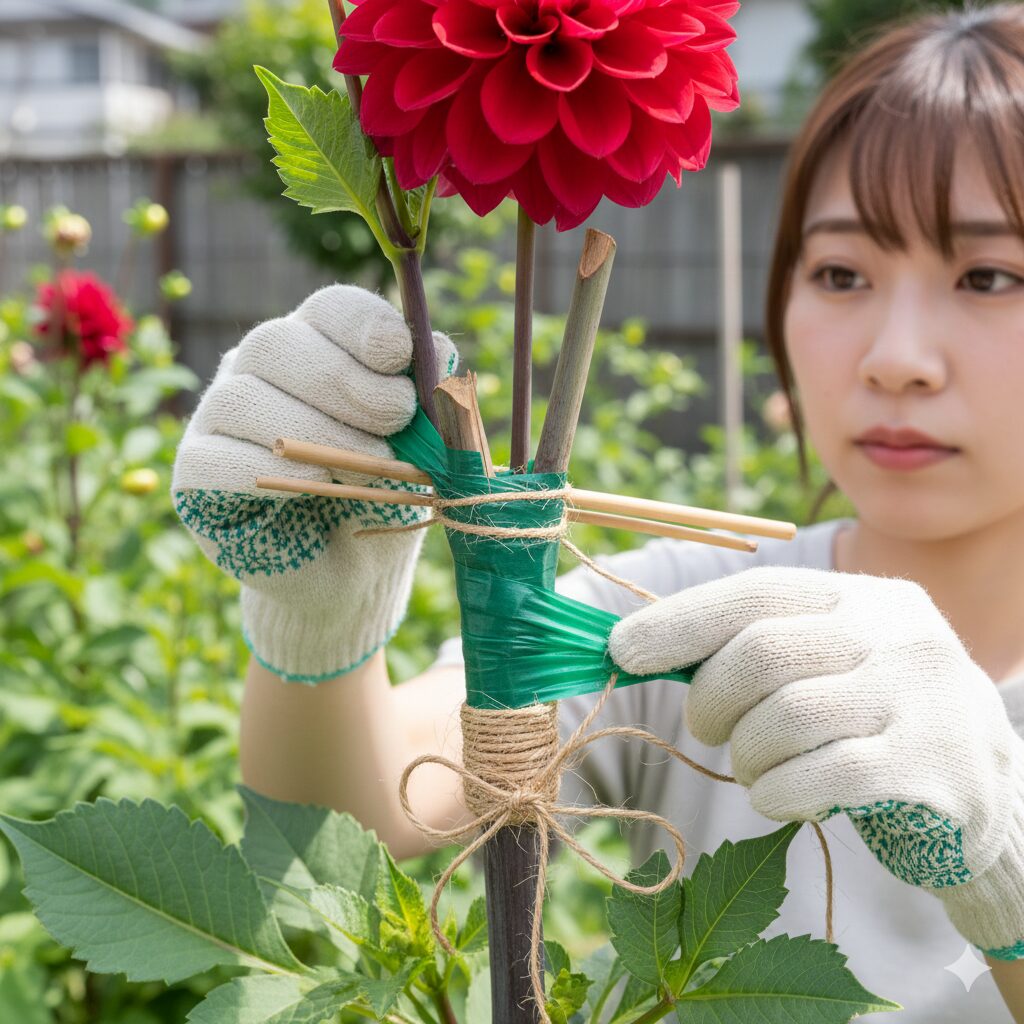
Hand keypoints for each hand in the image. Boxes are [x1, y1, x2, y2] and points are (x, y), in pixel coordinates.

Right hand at [172, 284, 457, 681]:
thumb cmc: (385, 493)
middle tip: (396, 417)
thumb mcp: (422, 445)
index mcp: (318, 347)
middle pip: (278, 341)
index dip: (364, 324)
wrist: (353, 570)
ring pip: (244, 397)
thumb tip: (438, 354)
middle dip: (346, 380)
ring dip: (320, 430)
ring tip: (374, 465)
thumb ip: (430, 399)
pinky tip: (317, 482)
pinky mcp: (195, 473)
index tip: (401, 355)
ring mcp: (217, 417)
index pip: (328, 310)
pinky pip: (215, 459)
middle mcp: (258, 370)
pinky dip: (273, 470)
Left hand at [608, 566, 1023, 959]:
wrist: (984, 785)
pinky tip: (776, 796)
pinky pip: (822, 777)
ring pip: (787, 718)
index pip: (756, 593)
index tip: (622, 648)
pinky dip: (777, 792)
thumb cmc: (873, 714)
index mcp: (862, 596)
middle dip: (709, 698)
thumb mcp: (831, 657)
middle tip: (705, 727)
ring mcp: (920, 699)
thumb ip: (758, 644)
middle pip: (763, 654)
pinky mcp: (932, 767)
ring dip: (745, 753)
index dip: (680, 621)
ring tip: (751, 767)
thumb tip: (639, 645)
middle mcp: (897, 634)